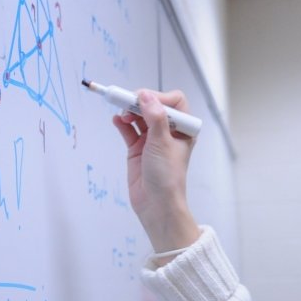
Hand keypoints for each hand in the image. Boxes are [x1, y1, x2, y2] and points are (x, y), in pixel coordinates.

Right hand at [112, 89, 200, 253]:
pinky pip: (129, 130)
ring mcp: (152, 140)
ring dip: (130, 111)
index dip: (159, 97)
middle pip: (153, 106)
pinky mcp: (138, 149)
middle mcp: (169, 132)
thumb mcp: (162, 143)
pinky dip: (122, 123)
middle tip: (126, 101)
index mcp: (183, 129)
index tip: (144, 100)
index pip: (173, 101)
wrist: (157, 205)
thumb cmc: (168, 178)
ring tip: (122, 114)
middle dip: (140, 102)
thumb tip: (146, 95)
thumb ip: (155, 117)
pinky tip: (116, 120)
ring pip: (139, 116)